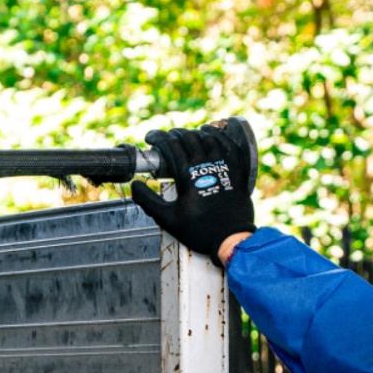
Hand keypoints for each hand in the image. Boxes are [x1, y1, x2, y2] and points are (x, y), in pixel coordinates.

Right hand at [129, 120, 257, 261]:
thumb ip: (148, 201)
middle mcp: (205, 165)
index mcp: (187, 175)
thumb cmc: (199, 230)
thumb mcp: (168, 219)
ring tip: (186, 135)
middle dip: (174, 134)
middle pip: (188, 138)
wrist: (231, 239)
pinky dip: (219, 136)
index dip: (158, 138)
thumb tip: (135, 185)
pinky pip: (230, 146)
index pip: (170, 145)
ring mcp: (224, 166)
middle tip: (167, 139)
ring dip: (195, 133)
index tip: (151, 138)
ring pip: (209, 138)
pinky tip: (213, 135)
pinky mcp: (237, 170)